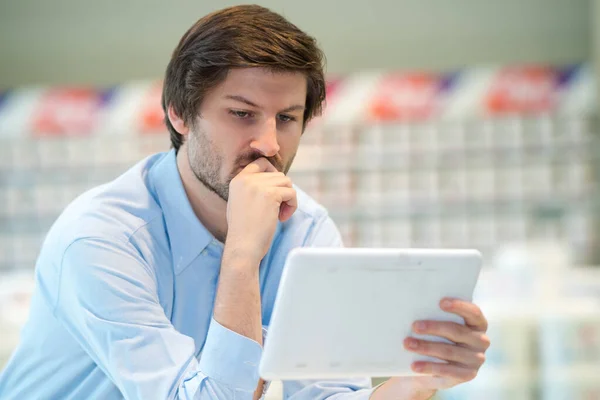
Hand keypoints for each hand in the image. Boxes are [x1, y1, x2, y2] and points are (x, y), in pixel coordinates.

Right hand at [225, 157, 296, 261]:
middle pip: (278, 174)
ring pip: (287, 182)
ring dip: (288, 198)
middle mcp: (246, 179)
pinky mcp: (271, 194)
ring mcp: (258, 185)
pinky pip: (291, 193)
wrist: (242, 246)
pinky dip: (292, 206)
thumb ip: (252, 188)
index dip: (272, 173)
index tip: (276, 190)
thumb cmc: (243, 231)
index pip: (261, 162)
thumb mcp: (240, 202)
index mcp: (238, 180)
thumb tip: (275, 180)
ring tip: (280, 214)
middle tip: (278, 209)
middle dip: (282, 191)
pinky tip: (282, 218)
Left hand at [371, 298, 489, 399]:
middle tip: (414, 326)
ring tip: (408, 344)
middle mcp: (481, 341)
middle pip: (457, 332)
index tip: (441, 302)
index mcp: (477, 323)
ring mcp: (476, 359)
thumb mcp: (438, 326)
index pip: (473, 312)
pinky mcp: (468, 375)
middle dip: (434, 328)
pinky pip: (447, 370)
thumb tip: (416, 304)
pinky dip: (429, 367)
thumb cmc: (435, 337)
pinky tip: (414, 365)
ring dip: (426, 347)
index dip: (459, 306)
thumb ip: (435, 315)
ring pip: (449, 351)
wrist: (432, 368)